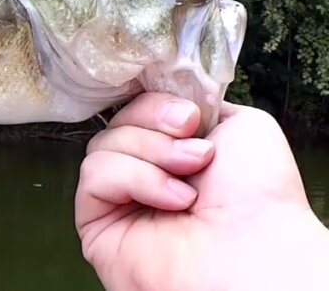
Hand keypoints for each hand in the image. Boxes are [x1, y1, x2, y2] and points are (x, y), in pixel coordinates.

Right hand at [76, 94, 328, 290]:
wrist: (255, 250)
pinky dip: (133, 178)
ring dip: (150, 154)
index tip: (190, 115)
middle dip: (156, 127)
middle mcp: (145, 175)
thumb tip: (168, 103)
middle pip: (118, 122)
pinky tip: (170, 199)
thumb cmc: (260, 200)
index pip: (139, 108)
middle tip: (196, 151)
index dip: (156, 103)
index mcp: (176, 152)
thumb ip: (197, 103)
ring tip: (188, 180)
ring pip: (102, 145)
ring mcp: (119, 200)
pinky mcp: (97, 223)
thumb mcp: (243, 126)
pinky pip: (94, 176)